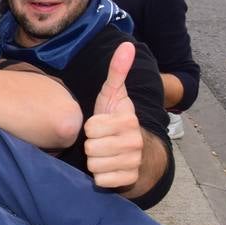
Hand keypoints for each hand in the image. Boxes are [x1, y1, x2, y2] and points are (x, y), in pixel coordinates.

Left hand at [83, 42, 142, 188]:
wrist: (134, 152)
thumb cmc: (115, 120)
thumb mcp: (113, 95)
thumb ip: (117, 71)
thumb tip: (126, 44)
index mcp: (129, 120)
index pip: (91, 128)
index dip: (90, 128)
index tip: (100, 126)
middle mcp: (135, 142)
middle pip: (91, 147)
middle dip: (91, 145)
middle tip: (101, 141)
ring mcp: (133, 162)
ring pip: (94, 165)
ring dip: (94, 161)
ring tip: (104, 153)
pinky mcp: (129, 180)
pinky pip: (101, 180)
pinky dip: (100, 177)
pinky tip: (108, 168)